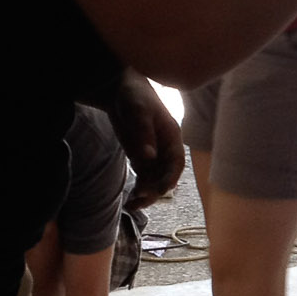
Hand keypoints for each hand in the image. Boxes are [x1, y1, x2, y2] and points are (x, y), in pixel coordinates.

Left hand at [107, 68, 184, 203]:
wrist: (120, 90)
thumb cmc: (134, 96)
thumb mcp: (138, 111)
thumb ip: (144, 133)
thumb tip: (149, 157)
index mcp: (172, 137)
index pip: (177, 162)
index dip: (171, 177)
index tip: (162, 190)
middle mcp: (165, 149)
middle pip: (165, 176)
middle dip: (155, 190)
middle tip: (141, 199)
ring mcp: (154, 155)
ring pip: (154, 181)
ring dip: (146, 195)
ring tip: (132, 205)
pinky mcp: (141, 159)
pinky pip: (143, 180)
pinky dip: (138, 191)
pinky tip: (129, 201)